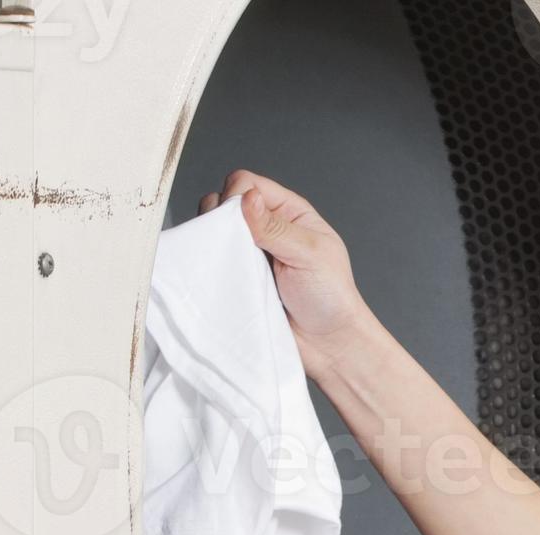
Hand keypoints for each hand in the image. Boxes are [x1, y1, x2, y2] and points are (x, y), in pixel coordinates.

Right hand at [198, 170, 372, 377]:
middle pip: (222, 202)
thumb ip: (276, 227)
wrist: (328, 345)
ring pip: (212, 230)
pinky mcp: (236, 276)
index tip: (241, 223)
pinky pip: (210, 260)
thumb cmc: (331, 298)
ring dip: (214, 242)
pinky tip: (222, 275)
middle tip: (238, 247)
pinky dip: (209, 263)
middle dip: (220, 218)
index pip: (247, 183)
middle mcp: (265, 227)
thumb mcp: (310, 255)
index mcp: (289, 212)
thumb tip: (247, 198)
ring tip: (234, 265)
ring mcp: (248, 252)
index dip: (236, 196)